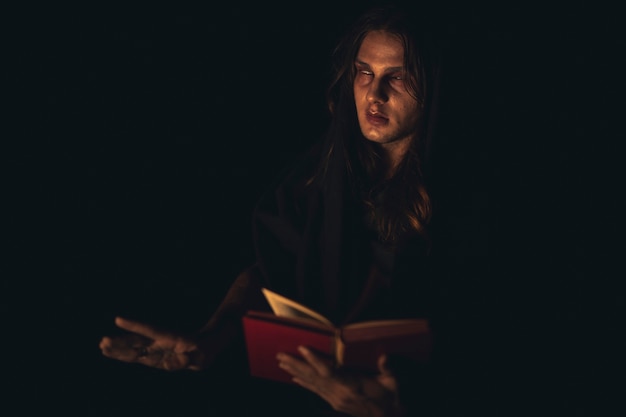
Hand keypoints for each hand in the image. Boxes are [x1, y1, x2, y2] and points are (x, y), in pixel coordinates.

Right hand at [99, 317, 203, 370]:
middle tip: (103, 340)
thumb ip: (187, 360)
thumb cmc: (204, 351)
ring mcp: (154, 348)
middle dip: (121, 342)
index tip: (119, 319)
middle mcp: (159, 341)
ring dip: (118, 348)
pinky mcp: (152, 356)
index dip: (135, 325)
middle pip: (137, 340)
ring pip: (133, 347)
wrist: (204, 348)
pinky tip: (108, 352)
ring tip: (102, 345)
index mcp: (170, 337)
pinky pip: (134, 355)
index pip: (149, 330)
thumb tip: (172, 364)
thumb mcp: (201, 356)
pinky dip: (122, 354)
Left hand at [276, 346, 404, 416]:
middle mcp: (339, 393)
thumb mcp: (392, 382)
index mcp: (351, 386)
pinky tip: (294, 378)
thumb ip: (387, 369)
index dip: (314, 360)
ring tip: (281, 363)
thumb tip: (384, 356)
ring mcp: (335, 399)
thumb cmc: (390, 397)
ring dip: (295, 372)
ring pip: (312, 383)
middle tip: (280, 355)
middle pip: (313, 377)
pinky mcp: (335, 402)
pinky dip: (304, 383)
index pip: (328, 371)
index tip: (302, 348)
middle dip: (295, 365)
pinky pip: (316, 390)